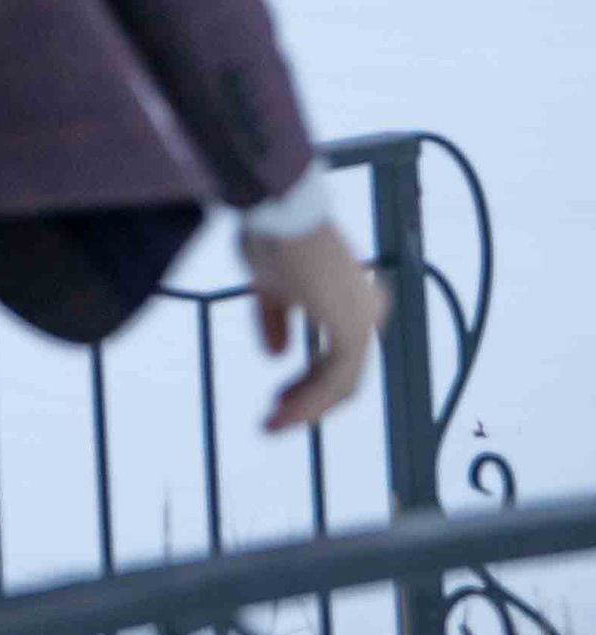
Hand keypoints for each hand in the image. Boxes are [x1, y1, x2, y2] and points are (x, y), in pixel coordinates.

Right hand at [243, 218, 382, 433]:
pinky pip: (336, 381)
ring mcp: (363, 322)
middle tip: (273, 419)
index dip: (309, 385)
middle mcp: (367, 312)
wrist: (279, 211)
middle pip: (343, 377)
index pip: (338, 357)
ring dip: (307, 408)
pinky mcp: (352, 330)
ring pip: (341, 384)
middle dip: (308, 403)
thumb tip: (276, 354)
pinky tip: (283, 409)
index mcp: (350, 299)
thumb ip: (276, 319)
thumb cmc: (273, 236)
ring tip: (273, 423)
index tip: (277, 398)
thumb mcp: (269, 285)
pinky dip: (310, 400)